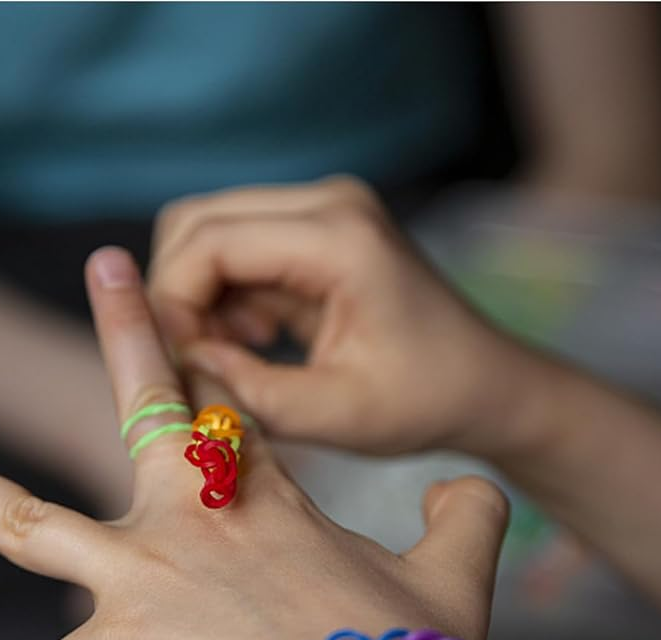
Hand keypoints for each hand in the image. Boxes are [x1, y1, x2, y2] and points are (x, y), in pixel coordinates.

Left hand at [0, 247, 509, 639]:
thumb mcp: (455, 584)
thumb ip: (467, 520)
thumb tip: (476, 489)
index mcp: (267, 503)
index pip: (232, 409)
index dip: (213, 360)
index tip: (194, 315)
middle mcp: (191, 518)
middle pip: (139, 409)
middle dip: (124, 333)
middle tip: (108, 270)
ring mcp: (138, 571)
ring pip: (17, 517)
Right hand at [147, 176, 563, 459]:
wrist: (487, 384)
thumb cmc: (427, 401)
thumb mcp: (336, 416)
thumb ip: (250, 394)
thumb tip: (178, 365)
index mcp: (340, 238)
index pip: (208, 243)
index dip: (173, 305)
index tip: (179, 368)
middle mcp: (328, 202)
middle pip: (195, 223)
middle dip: (179, 298)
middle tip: (199, 364)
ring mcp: (323, 209)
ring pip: (208, 234)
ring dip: (201, 300)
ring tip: (236, 359)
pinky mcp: (317, 229)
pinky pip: (236, 248)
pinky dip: (225, 297)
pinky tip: (257, 343)